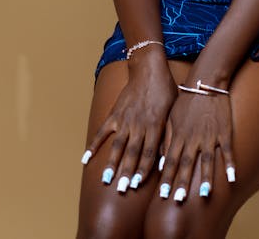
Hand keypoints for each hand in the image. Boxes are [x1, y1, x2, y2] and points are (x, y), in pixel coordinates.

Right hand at [86, 60, 177, 191]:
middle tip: (121, 189)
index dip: (143, 170)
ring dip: (112, 163)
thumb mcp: (173, 112)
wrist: (149, 68)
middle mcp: (139, 124)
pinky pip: (102, 132)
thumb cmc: (165, 90)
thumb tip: (167, 159)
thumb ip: (169, 135)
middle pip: (132, 152)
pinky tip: (85, 159)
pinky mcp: (114, 113)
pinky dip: (93, 145)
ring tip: (106, 180)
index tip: (137, 184)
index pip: (149, 152)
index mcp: (155, 125)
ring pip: (117, 145)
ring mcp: (125, 119)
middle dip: (126, 172)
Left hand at [159, 86, 235, 201]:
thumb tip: (161, 161)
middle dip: (181, 183)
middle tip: (177, 200)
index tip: (162, 195)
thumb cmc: (187, 100)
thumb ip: (167, 139)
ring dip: (204, 178)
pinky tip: (232, 178)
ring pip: (206, 160)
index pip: (170, 160)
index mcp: (179, 134)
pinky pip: (227, 150)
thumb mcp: (172, 116)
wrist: (206, 81)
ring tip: (203, 195)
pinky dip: (230, 164)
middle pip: (186, 163)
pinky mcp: (224, 131)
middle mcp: (193, 137)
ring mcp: (209, 135)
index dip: (166, 178)